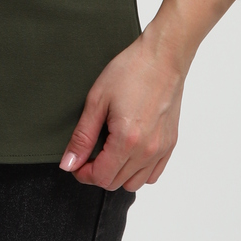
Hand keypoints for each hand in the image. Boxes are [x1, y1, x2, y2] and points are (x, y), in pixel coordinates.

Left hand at [59, 0, 240, 191]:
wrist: (163, 57)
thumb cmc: (131, 71)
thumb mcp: (96, 101)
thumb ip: (82, 137)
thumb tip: (69, 163)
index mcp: (127, 140)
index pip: (101, 177)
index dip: (82, 173)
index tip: (76, 162)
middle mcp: (147, 150)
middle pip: (116, 182)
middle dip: (97, 173)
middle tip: (88, 153)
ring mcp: (161, 148)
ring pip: (135, 182)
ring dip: (117, 174)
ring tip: (108, 152)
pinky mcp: (171, 143)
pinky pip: (153, 173)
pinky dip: (138, 170)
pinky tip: (128, 152)